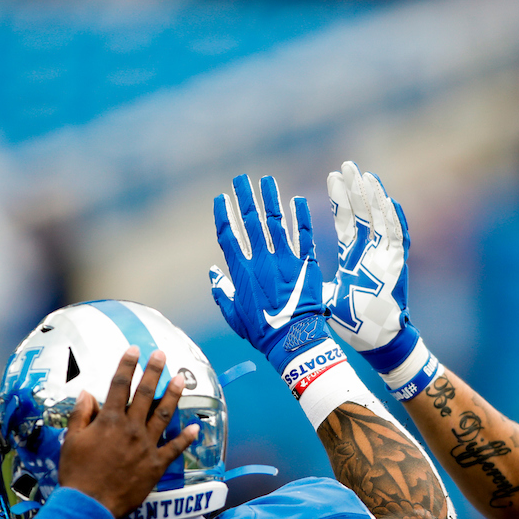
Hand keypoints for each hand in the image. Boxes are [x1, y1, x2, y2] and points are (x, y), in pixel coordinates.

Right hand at [58, 347, 197, 517]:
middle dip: (153, 372)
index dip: (127, 365)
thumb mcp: (72, 440)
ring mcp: (146, 446)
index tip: (134, 350)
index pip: (119, 385)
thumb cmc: (77, 472)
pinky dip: (185, 438)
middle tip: (161, 354)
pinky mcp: (155, 465)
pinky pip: (174, 449)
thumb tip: (86, 392)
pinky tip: (195, 427)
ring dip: (173, 396)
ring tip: (181, 380)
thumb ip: (81, 414)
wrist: (89, 504)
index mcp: (109, 421)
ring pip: (163, 415)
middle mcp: (131, 429)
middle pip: (145, 394)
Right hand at [209, 173, 329, 373]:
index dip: (223, 215)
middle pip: (251, 221)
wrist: (294, 339)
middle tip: (240, 179)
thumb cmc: (263, 331)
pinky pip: (304, 235)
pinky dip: (301, 217)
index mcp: (242, 272)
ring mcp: (285, 259)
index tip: (221, 198)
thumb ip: (222, 292)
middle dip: (244, 197)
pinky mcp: (305, 263)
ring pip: (276, 222)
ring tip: (266, 180)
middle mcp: (262, 260)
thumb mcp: (234, 317)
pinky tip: (297, 200)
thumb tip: (213, 272)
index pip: (229, 236)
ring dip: (270, 199)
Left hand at [324, 161, 420, 372]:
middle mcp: (370, 253)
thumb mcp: (325, 296)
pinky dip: (395, 221)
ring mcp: (385, 258)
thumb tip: (287, 275)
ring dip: (374, 198)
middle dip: (356, 189)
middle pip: (364, 214)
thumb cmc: (352, 322)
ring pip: (381, 221)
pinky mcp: (396, 267)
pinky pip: (398, 239)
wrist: (375, 342)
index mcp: (354, 257)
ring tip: (366, 175)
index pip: (347, 221)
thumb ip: (310, 282)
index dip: (341, 200)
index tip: (332, 176)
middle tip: (348, 165)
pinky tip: (391, 201)